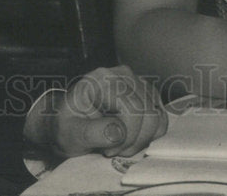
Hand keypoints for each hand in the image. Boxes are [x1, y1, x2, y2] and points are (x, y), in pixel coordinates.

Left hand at [32, 65, 167, 158]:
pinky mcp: (145, 94)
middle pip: (148, 112)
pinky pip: (161, 117)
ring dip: (142, 139)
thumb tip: (119, 132)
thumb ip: (91, 132)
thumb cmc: (66, 128)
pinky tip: (130, 139)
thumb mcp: (70, 134)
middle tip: (114, 150)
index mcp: (102, 79)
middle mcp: (122, 75)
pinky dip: (150, 134)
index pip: (132, 108)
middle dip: (134, 140)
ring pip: (157, 115)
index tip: (108, 150)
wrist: (67, 124)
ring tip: (120, 145)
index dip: (126, 135)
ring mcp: (136, 82)